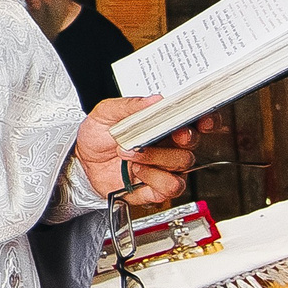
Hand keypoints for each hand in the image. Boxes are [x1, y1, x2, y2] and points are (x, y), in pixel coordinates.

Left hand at [75, 97, 212, 208]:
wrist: (82, 162)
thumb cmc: (97, 136)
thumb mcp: (106, 113)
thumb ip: (129, 105)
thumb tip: (154, 100)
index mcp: (163, 124)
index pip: (195, 120)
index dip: (205, 119)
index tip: (201, 119)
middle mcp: (169, 146)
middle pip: (192, 142)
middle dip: (178, 138)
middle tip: (154, 135)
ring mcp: (165, 168)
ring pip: (182, 164)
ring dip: (157, 158)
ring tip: (131, 153)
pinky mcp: (157, 188)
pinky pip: (171, 187)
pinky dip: (154, 179)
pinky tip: (137, 171)